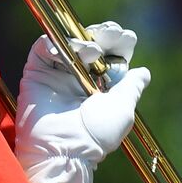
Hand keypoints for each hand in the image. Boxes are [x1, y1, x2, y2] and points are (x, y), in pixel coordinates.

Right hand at [15, 21, 150, 182]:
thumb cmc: (96, 135)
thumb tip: (144, 72)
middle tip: (111, 32)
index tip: (127, 37)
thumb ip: (132, 87)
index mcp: (100, 87)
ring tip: (92, 50)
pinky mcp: (36, 73)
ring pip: (68, 43)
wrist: (65, 150)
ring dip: (82, 40)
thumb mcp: (123, 109)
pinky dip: (54, 42)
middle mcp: (78, 78)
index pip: (110, 56)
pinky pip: (42, 48)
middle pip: (90, 44)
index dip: (118, 43)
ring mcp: (57, 75)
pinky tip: (66, 49)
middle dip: (103, 35)